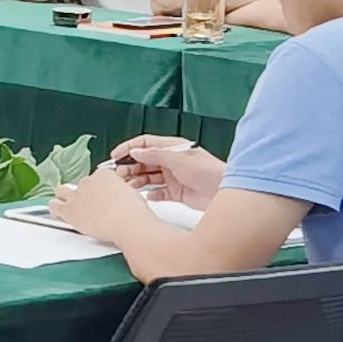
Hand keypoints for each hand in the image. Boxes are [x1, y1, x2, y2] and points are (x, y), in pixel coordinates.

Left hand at [49, 165, 160, 248]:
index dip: (97, 189)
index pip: (96, 178)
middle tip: (88, 205)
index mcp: (104, 175)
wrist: (124, 220)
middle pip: (80, 185)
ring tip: (67, 205)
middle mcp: (88, 181)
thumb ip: (122, 193)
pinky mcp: (68, 209)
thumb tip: (123, 198)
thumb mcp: (132, 194)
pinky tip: (57, 213)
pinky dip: (55, 209)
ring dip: (64, 198)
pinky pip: (54, 206)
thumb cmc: (132, 210)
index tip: (100, 196)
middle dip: (83, 194)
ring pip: (62, 191)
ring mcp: (76, 195)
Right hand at [103, 136, 225, 200]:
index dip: (128, 148)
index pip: (145, 144)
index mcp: (173, 149)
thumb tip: (136, 151)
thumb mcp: (181, 160)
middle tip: (118, 175)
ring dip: (136, 181)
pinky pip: (157, 193)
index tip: (115, 156)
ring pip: (148, 177)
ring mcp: (173, 177)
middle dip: (129, 166)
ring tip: (127, 187)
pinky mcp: (177, 193)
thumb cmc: (211, 173)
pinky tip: (145, 197)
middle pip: (144, 161)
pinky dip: (150, 194)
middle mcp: (172, 162)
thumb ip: (157, 155)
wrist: (227, 194)